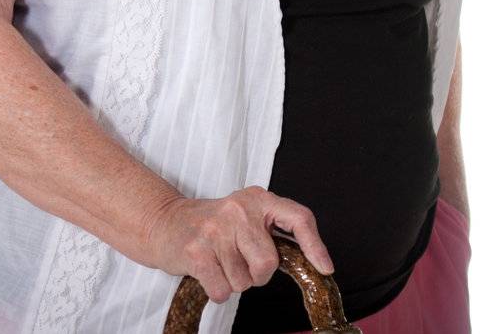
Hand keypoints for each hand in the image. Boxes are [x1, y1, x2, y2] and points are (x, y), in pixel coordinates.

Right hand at [140, 185, 334, 303]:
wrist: (164, 223)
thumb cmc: (211, 226)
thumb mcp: (245, 216)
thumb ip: (271, 231)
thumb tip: (311, 261)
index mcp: (258, 199)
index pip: (298, 217)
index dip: (316, 245)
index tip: (325, 268)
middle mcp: (239, 209)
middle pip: (268, 264)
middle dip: (255, 274)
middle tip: (238, 260)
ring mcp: (216, 229)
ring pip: (244, 282)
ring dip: (232, 281)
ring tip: (218, 261)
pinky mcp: (197, 251)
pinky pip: (223, 290)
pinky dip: (216, 290)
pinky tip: (206, 271)